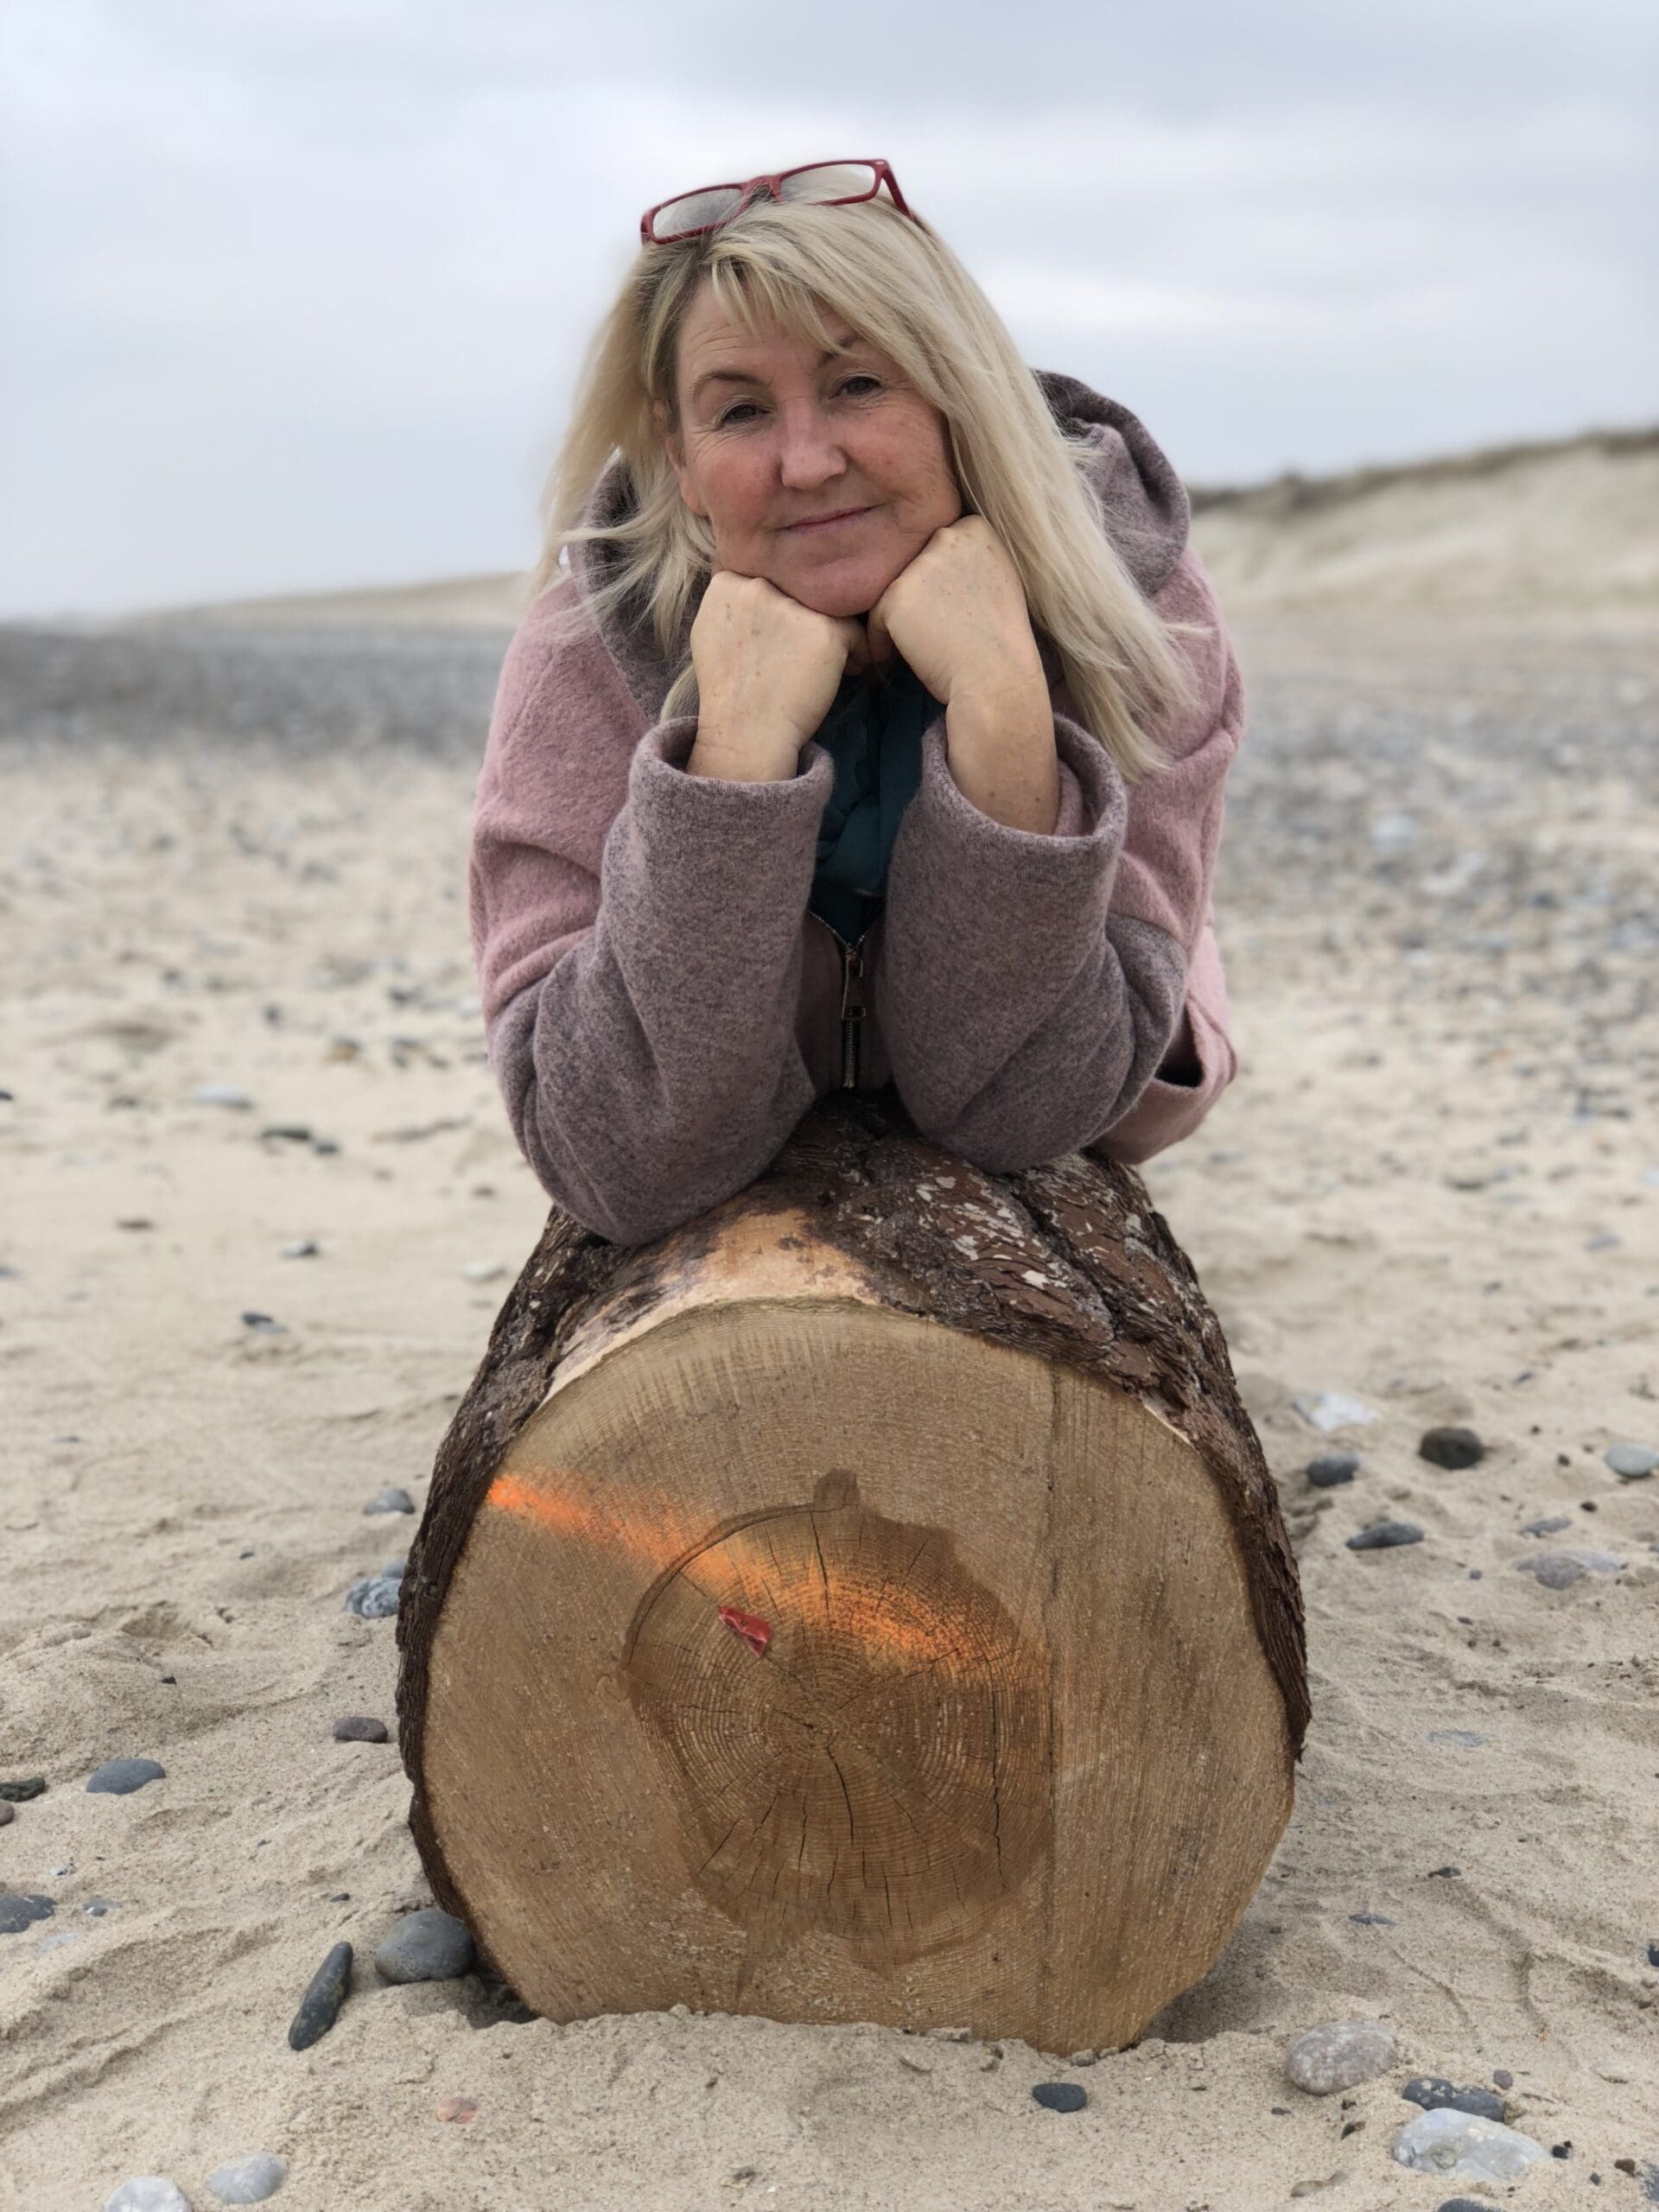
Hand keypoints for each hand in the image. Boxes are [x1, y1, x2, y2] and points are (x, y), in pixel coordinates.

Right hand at [688, 571, 872, 776]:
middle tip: (807, 651)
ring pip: (829, 607)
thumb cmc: (729, 693)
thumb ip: (733, 602)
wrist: (745, 733)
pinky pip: (855, 631)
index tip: (783, 637)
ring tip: (827, 662)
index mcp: (728, 584)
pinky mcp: (825, 629)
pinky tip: (845, 671)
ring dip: (833, 632)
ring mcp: (793, 606)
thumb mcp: (711, 632)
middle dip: (808, 617)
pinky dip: (856, 651)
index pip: (770, 577)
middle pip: (801, 590)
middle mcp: (758, 586)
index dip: (782, 608)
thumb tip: (757, 585)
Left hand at [864, 515, 1044, 706]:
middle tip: (932, 631)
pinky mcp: (895, 595)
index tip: (952, 611)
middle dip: (916, 597)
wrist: (996, 677)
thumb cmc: (999, 639)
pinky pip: (875, 618)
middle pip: (913, 566)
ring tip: (918, 646)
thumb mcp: (999, 578)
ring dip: (898, 619)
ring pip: (892, 590)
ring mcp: (919, 565)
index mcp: (975, 528)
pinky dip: (881, 641)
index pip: (939, 546)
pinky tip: (898, 659)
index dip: (939, 582)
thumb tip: (939, 552)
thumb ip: (970, 556)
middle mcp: (946, 536)